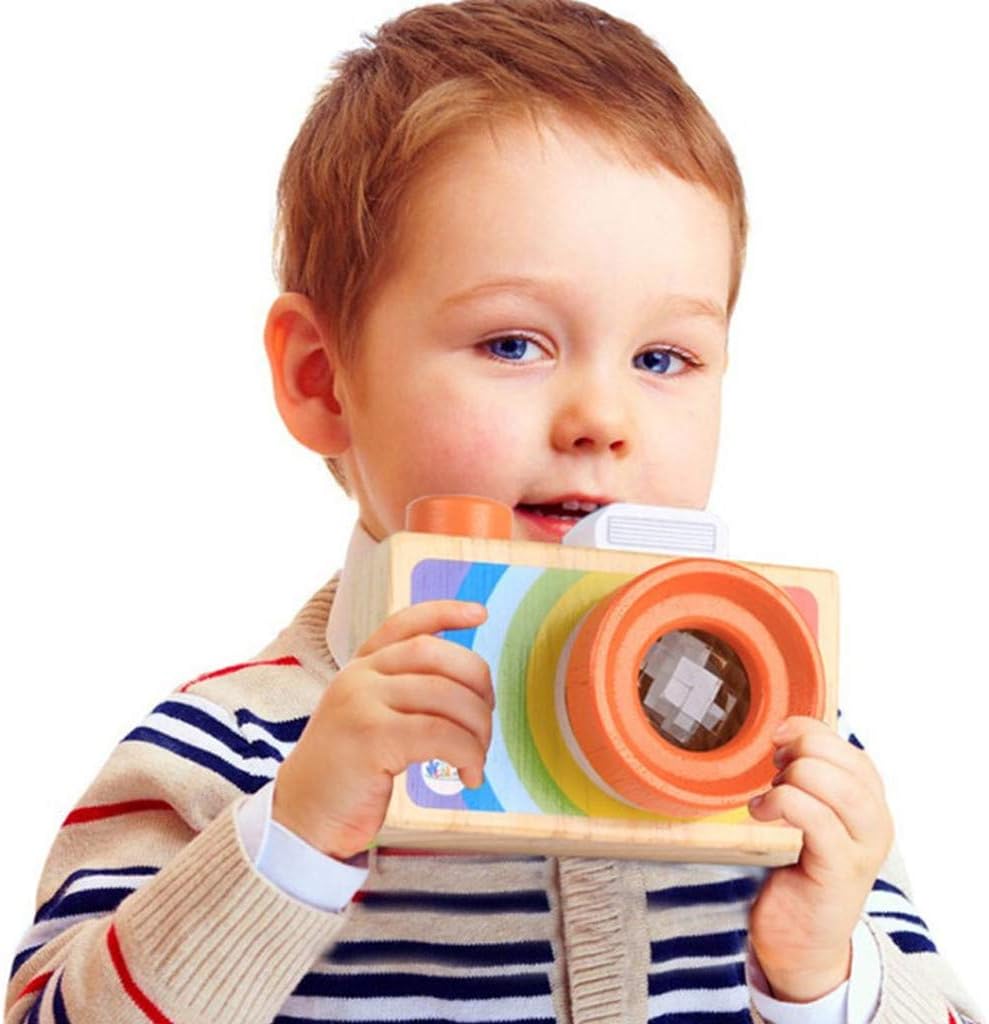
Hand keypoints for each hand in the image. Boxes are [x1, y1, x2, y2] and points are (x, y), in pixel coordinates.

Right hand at [272, 599, 492, 859]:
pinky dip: (468, 753)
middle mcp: (359, 675)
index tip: (481, 614)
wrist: (301, 818)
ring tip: (478, 757)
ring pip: (445, 695)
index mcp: (361, 666)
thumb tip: (468, 690)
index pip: (405, 622)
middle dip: (477, 681)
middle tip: (487, 720)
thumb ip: (401, 694)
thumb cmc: (347, 773)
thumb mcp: (367, 718)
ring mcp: (361, 701)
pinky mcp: (371, 736)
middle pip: (436, 653)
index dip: (446, 612)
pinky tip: (469, 775)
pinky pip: (440, 733)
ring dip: (478, 727)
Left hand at [747, 716, 893, 1001]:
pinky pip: (815, 818)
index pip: (845, 746)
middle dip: (798, 755)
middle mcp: (876, 820)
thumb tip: (783, 732)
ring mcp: (863, 847)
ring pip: (832, 784)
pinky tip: (760, 814)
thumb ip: (806, 776)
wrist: (801, 941)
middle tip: (773, 777)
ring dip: (790, 782)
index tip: (775, 742)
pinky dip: (781, 805)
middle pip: (842, 759)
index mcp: (869, 799)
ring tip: (768, 800)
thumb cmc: (796, 868)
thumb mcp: (807, 812)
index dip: (807, 732)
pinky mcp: (841, 870)